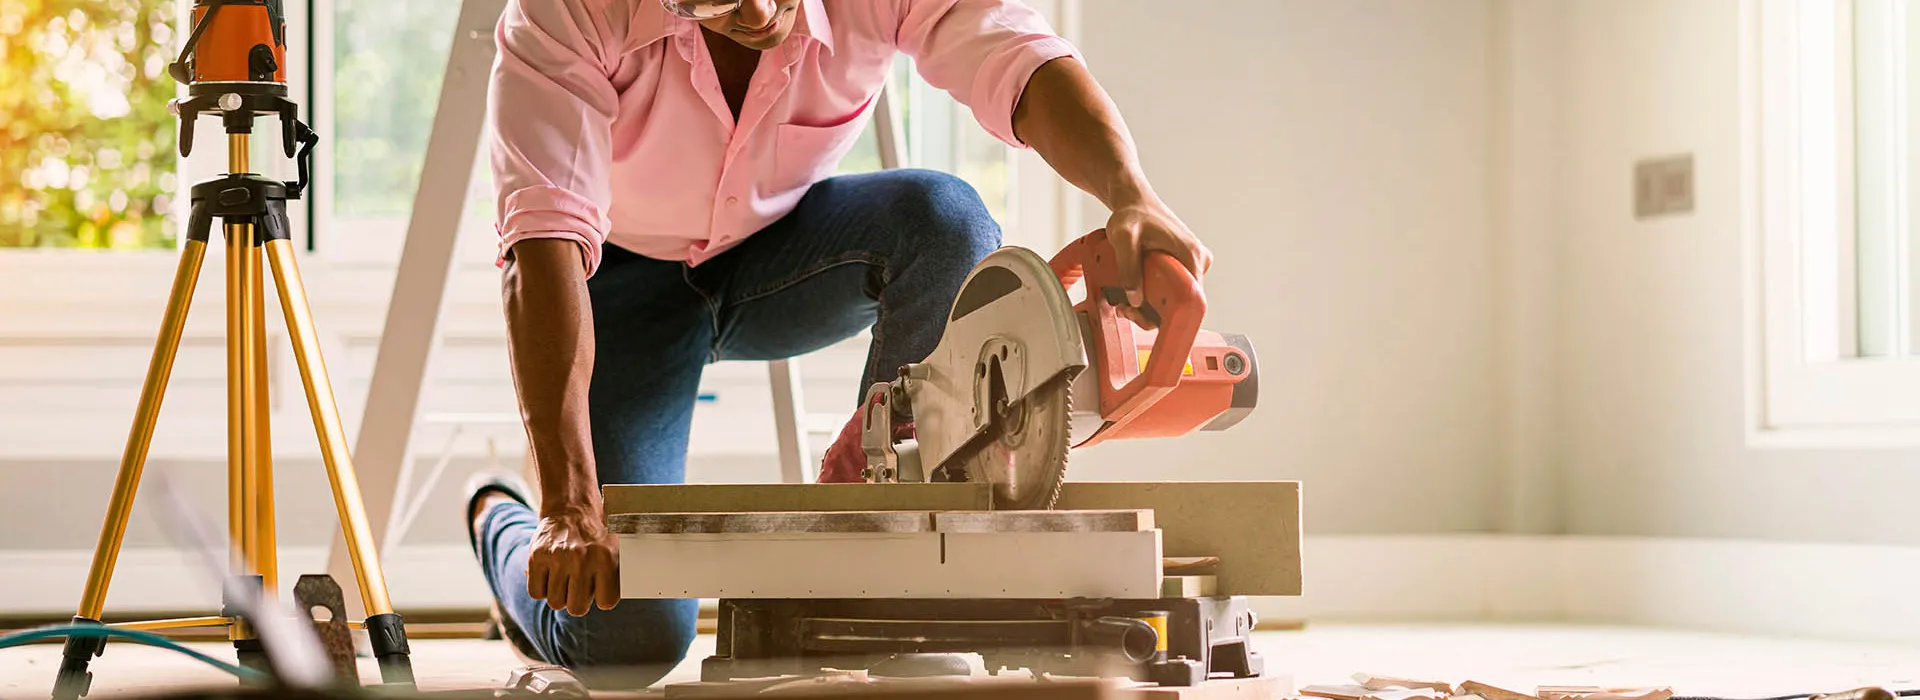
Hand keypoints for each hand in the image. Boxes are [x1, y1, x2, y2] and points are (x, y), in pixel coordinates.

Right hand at [527, 502, 619, 615]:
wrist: (571, 510)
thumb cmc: (597, 539)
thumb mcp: (617, 551)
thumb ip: (621, 577)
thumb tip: (630, 594)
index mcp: (607, 558)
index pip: (606, 602)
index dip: (602, 599)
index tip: (600, 589)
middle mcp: (582, 558)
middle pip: (577, 609)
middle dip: (578, 601)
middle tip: (579, 586)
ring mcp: (558, 557)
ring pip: (555, 602)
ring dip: (559, 595)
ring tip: (565, 578)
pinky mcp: (537, 556)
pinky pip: (536, 593)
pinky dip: (541, 589)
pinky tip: (550, 576)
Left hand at [1104, 197, 1211, 328]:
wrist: (1135, 202)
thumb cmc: (1132, 215)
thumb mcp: (1123, 238)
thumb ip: (1128, 267)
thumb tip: (1136, 299)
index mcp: (1191, 255)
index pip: (1192, 300)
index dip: (1172, 317)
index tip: (1146, 319)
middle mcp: (1198, 261)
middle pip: (1184, 304)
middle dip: (1153, 315)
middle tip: (1127, 310)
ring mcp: (1193, 264)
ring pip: (1177, 300)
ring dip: (1151, 308)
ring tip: (1126, 303)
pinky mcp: (1184, 266)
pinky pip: (1173, 290)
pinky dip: (1154, 298)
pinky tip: (1135, 293)